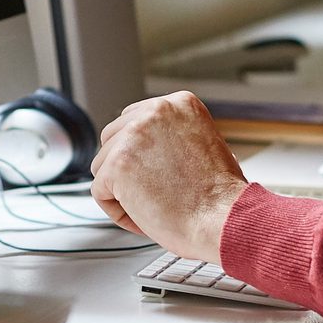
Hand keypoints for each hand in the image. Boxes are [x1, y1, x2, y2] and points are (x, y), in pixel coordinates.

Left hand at [90, 92, 248, 263]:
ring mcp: (134, 135)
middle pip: (113, 137)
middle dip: (127, 168)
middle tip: (155, 192)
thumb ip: (173, 136)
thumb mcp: (205, 145)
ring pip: (103, 164)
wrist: (223, 219)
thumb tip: (150, 147)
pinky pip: (100, 191)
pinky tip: (144, 215)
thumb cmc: (220, 196)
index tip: (162, 174)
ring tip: (154, 204)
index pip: (135, 120)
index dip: (143, 154)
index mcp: (179, 103)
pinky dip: (117, 210)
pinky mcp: (117, 163)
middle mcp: (156, 110)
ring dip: (121, 190)